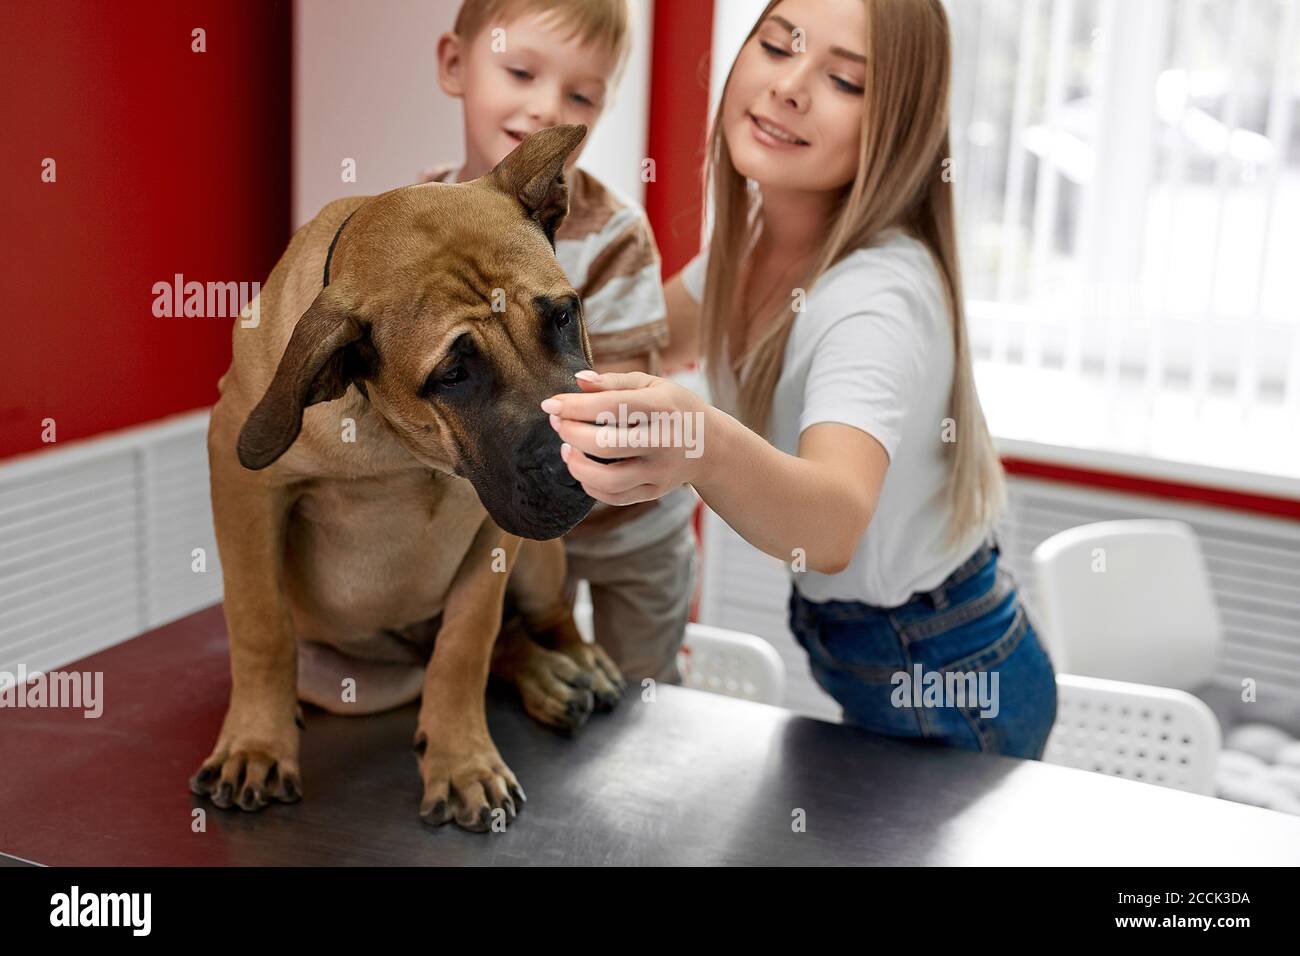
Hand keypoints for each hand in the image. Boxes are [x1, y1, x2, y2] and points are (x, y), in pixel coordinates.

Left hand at [540, 370, 713, 505]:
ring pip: (609, 479)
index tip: (549, 404)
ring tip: (566, 449)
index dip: (574, 407)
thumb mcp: (651, 385)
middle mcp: (664, 441)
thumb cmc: (673, 408)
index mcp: (662, 407)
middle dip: (571, 433)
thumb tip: (577, 380)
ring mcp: (660, 471)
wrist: (711, 446)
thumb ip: (613, 382)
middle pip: (606, 445)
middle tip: (557, 423)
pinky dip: (590, 486)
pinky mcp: (655, 492)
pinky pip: (615, 497)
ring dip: (577, 466)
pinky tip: (582, 468)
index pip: (611, 407)